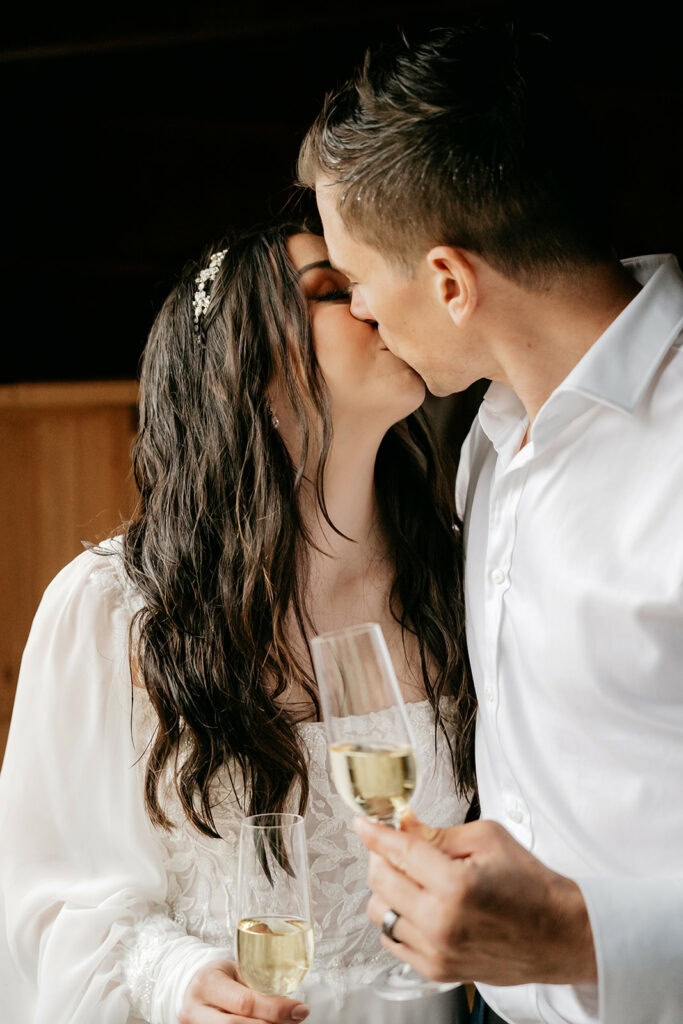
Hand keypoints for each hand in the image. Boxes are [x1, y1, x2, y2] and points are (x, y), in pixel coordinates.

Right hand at [179, 960, 309, 1023]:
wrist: (196, 986)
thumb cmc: (222, 976)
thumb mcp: (237, 970)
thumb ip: (259, 985)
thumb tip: (295, 1007)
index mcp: (208, 982)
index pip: (244, 1002)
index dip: (275, 1008)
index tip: (299, 1010)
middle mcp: (196, 1009)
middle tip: (293, 1021)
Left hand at [356, 813, 596, 986]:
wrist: (558, 934)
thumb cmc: (529, 883)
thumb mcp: (487, 839)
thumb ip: (437, 833)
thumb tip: (402, 822)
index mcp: (454, 885)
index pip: (398, 852)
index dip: (375, 833)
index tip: (363, 823)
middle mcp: (440, 923)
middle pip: (380, 881)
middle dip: (382, 856)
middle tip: (398, 846)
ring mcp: (437, 952)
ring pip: (380, 912)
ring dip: (388, 889)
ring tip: (413, 879)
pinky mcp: (438, 970)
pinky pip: (392, 940)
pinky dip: (398, 919)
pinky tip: (420, 906)